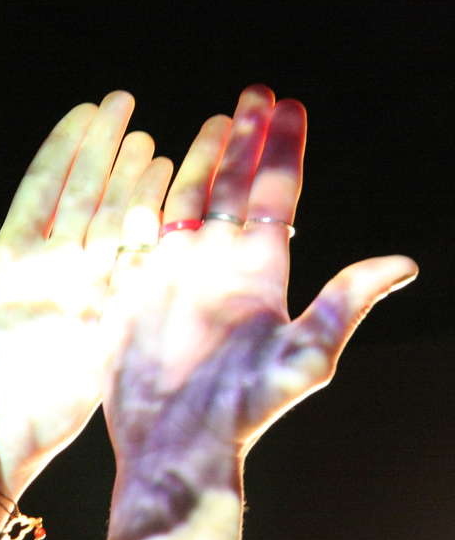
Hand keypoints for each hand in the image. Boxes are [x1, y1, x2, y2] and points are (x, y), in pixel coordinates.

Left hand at [0, 91, 171, 500]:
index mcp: (9, 260)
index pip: (41, 188)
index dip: (64, 149)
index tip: (84, 111)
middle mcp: (49, 269)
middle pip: (82, 194)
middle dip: (103, 149)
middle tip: (122, 104)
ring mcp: (80, 292)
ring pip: (112, 222)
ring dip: (130, 180)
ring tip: (147, 140)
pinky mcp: (105, 320)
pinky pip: (133, 265)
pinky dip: (149, 228)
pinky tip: (166, 192)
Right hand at [94, 85, 416, 539]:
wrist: (172, 445)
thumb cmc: (238, 411)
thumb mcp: (302, 358)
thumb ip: (343, 305)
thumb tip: (403, 263)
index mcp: (260, 275)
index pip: (278, 197)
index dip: (284, 150)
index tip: (290, 105)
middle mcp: (221, 267)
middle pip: (237, 189)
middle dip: (247, 140)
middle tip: (255, 94)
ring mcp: (177, 275)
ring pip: (192, 202)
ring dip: (206, 161)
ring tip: (216, 122)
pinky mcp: (138, 289)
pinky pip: (143, 231)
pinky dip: (148, 197)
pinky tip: (153, 170)